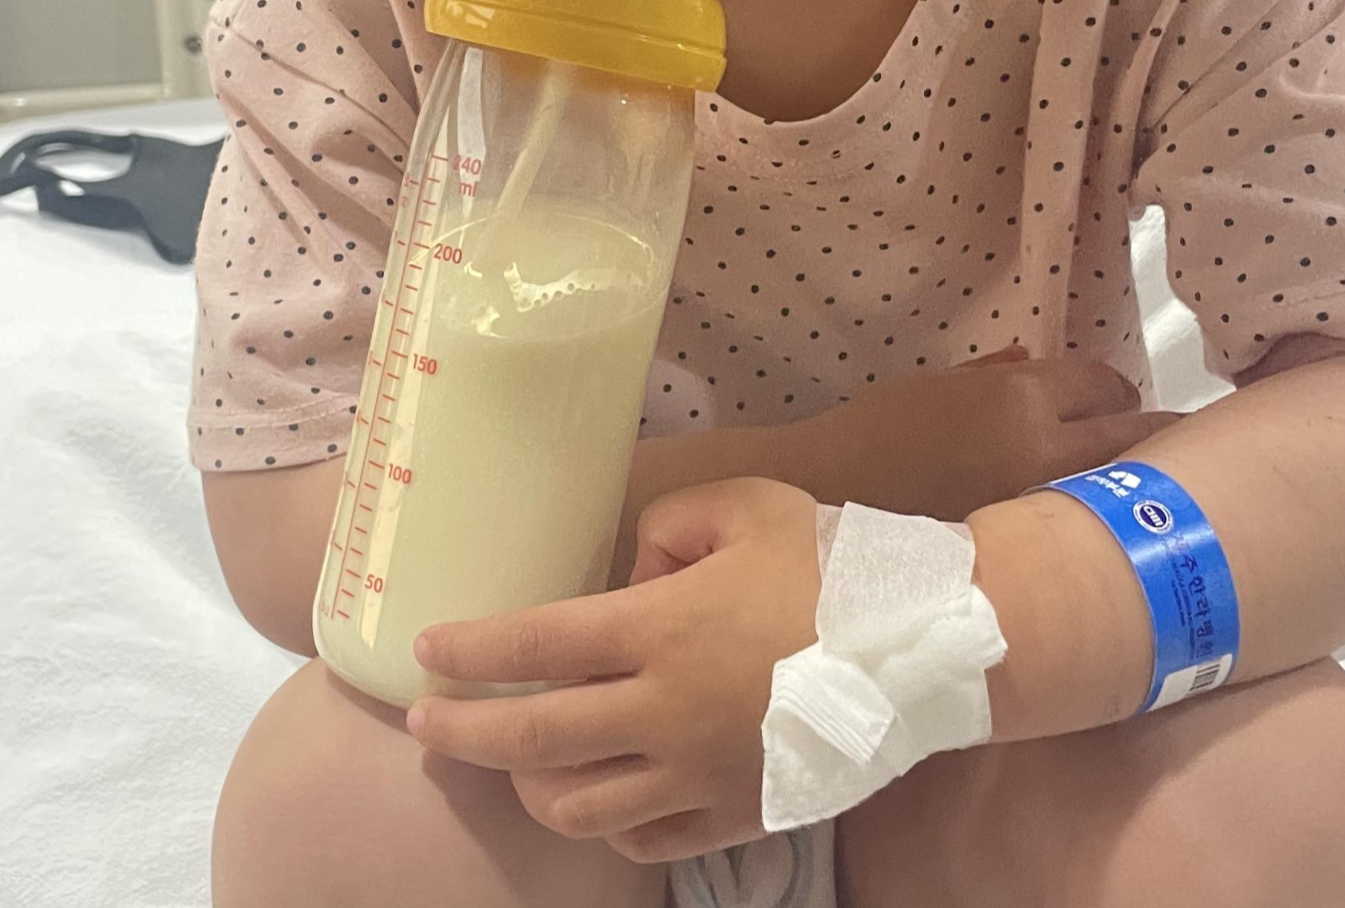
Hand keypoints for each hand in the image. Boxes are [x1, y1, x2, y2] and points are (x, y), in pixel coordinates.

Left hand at [408, 477, 820, 863]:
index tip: (426, 652)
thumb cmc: (828, 561)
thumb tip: (630, 576)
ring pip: (578, 807)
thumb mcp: (742, 505)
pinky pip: (644, 839)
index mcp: (662, 628)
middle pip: (532, 739)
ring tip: (511, 759)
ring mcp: (698, 776)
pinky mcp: (734, 816)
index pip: (534, 647)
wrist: (921, 645)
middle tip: (423, 724)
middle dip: (461, 733)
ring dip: (528, 784)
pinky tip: (598, 790)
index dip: (470, 652)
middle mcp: (666, 713)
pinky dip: (606, 819)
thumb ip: (664, 527)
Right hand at [800, 345, 1175, 521]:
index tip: (1121, 398)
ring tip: (1135, 481)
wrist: (835, 497)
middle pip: (1134, 436)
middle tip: (1162, 440)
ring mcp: (1042, 504)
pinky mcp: (1031, 547)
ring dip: (1128, 476)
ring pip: (1118, 484)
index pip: (1105, 384)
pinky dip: (1095, 515)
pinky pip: (1084, 520)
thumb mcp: (936, 384)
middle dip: (1152, 433)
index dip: (1116, 389)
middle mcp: (1043, 450)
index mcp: (1018, 398)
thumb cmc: (877, 429)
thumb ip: (994, 373)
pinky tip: (1092, 523)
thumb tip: (1033, 361)